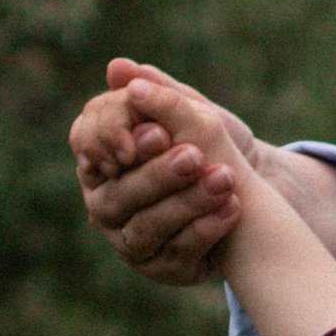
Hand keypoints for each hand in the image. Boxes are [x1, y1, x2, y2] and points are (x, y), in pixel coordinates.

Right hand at [69, 60, 335, 284]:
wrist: (249, 188)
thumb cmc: (209, 143)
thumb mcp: (192, 113)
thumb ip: (159, 94)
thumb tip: (118, 67)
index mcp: (101, 159)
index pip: (86, 144)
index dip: (115, 141)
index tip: (156, 134)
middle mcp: (105, 204)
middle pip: (119, 194)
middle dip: (159, 175)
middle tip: (196, 156)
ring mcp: (129, 241)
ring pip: (147, 227)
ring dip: (187, 203)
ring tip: (224, 180)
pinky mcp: (161, 267)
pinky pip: (178, 253)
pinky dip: (207, 229)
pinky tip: (232, 209)